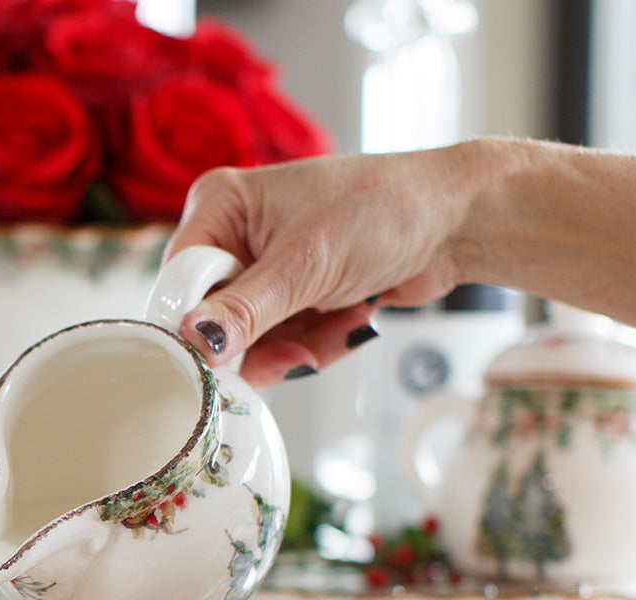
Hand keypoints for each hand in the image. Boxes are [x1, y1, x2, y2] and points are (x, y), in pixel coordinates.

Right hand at [165, 147, 472, 383]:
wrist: (457, 221)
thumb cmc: (385, 210)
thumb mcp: (305, 265)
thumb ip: (245, 311)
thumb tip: (193, 342)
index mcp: (220, 205)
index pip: (179, 282)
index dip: (198, 325)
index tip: (222, 358)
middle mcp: (234, 235)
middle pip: (214, 320)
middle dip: (262, 343)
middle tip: (300, 346)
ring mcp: (264, 270)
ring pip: (250, 342)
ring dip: (297, 346)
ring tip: (340, 322)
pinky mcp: (291, 297)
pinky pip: (280, 344)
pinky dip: (314, 344)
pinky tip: (348, 320)